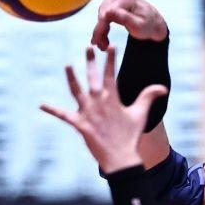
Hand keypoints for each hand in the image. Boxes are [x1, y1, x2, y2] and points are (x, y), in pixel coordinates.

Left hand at [41, 46, 166, 173]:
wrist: (120, 157)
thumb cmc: (130, 136)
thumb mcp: (140, 114)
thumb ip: (148, 97)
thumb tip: (163, 87)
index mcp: (113, 98)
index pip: (111, 74)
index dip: (111, 60)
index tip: (111, 46)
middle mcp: (99, 102)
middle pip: (93, 77)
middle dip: (91, 61)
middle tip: (88, 46)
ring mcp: (88, 112)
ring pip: (77, 91)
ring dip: (72, 78)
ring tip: (67, 65)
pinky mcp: (79, 124)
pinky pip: (63, 115)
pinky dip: (52, 110)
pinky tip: (41, 104)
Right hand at [91, 0, 167, 49]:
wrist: (154, 22)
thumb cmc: (148, 25)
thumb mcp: (139, 26)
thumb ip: (124, 19)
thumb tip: (108, 12)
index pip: (107, 12)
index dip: (101, 28)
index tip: (99, 42)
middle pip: (102, 13)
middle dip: (100, 30)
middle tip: (102, 46)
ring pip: (101, 14)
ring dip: (100, 30)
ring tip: (104, 43)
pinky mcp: (113, 0)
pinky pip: (103, 13)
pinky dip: (103, 26)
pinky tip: (103, 37)